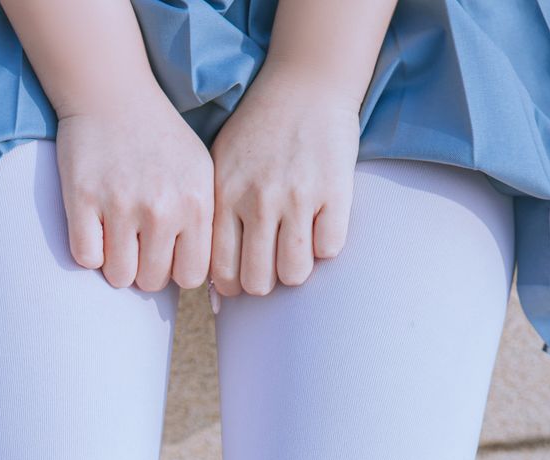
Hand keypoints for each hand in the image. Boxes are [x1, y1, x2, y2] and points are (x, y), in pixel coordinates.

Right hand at [56, 86, 214, 292]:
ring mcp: (122, 202)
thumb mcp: (198, 173)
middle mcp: (163, 206)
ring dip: (114, 264)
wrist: (112, 91)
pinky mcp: (84, 197)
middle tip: (136, 242)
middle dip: (143, 269)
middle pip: (153, 282)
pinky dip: (88, 249)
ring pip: (119, 276)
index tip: (166, 251)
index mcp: (196, 202)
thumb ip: (204, 224)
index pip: (191, 276)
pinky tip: (94, 225)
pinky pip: (86, 258)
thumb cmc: (158, 140)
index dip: (175, 270)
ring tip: (116, 235)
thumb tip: (208, 284)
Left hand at [209, 61, 358, 297]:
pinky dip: (326, 245)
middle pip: (258, 283)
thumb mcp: (221, 166)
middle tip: (272, 262)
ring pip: (295, 273)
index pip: (222, 273)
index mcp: (226, 196)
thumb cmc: (259, 132)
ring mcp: (298, 195)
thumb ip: (215, 217)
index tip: (244, 273)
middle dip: (266, 281)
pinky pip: (329, 249)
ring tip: (296, 245)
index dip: (234, 286)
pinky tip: (320, 223)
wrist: (306, 82)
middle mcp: (258, 199)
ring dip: (297, 267)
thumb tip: (215, 285)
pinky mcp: (334, 190)